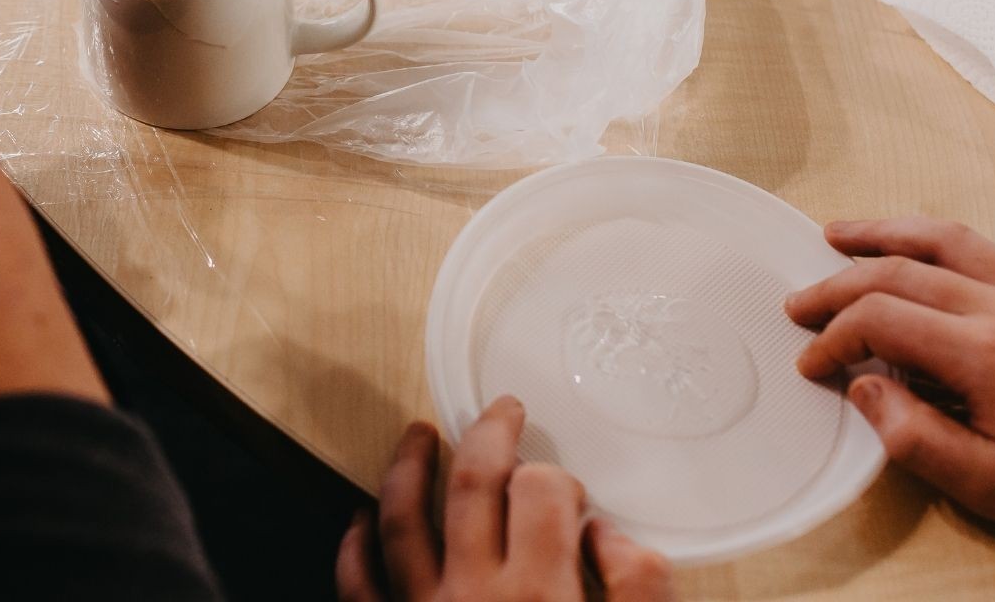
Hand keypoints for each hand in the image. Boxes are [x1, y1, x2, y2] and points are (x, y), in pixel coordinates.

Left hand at [337, 398, 674, 601]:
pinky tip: (361, 521)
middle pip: (470, 485)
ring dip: (408, 468)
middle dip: (487, 435)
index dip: (557, 478)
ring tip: (416, 434)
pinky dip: (356, 548)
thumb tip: (608, 534)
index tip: (566, 489)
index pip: (542, 493)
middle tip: (501, 411)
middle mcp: (473, 595)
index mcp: (540, 592)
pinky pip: (360, 585)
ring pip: (402, 520)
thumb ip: (638, 590)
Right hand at [787, 217, 994, 549]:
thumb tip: (864, 392)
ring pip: (943, 239)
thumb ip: (916, 438)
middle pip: (899, 270)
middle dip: (837, 284)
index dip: (833, 339)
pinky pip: (985, 246)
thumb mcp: (994, 485)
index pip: (880, 320)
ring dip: (883, 233)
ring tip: (839, 235)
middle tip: (800, 302)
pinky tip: (921, 245)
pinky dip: (937, 236)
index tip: (815, 364)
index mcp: (988, 354)